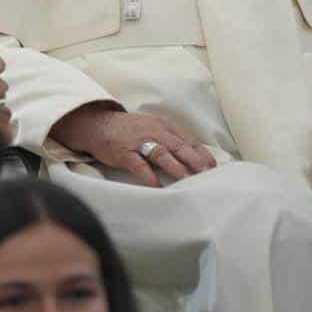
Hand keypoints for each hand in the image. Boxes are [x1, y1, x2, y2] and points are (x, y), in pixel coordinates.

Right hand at [50, 103, 216, 186]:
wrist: (98, 124)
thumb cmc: (130, 129)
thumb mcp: (153, 127)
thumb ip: (171, 140)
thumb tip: (193, 156)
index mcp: (164, 126)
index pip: (188, 141)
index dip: (202, 154)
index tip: (214, 167)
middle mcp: (154, 132)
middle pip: (179, 147)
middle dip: (195, 161)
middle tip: (208, 175)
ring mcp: (139, 141)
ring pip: (161, 154)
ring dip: (176, 168)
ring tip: (188, 181)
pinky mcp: (124, 152)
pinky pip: (138, 165)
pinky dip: (148, 175)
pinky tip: (157, 186)